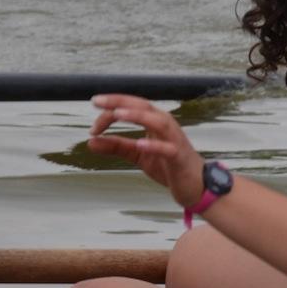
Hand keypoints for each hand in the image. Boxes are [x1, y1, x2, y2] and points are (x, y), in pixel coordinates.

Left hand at [86, 94, 206, 207]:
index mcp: (154, 122)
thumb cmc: (168, 166)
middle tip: (97, 101)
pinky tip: (139, 144)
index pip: (131, 107)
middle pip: (143, 106)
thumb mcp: (137, 154)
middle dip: (120, 101)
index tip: (93, 127)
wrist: (196, 186)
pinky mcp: (179, 158)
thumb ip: (116, 146)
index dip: (110, 110)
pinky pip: (168, 149)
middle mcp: (166, 125)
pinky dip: (154, 145)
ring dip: (137, 116)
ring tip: (117, 114)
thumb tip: (90, 141)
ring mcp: (175, 140)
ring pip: (158, 121)